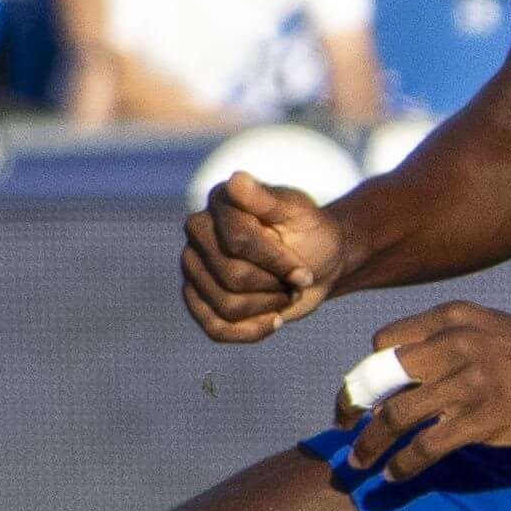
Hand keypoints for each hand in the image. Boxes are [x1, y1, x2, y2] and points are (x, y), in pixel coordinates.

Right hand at [177, 167, 350, 342]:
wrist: (317, 264)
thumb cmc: (311, 234)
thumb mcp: (300, 213)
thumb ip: (267, 199)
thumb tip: (237, 179)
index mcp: (220, 203)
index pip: (238, 242)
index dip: (276, 261)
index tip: (303, 270)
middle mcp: (198, 232)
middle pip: (231, 277)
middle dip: (274, 285)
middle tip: (295, 280)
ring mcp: (194, 267)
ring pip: (225, 306)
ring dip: (267, 307)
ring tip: (282, 294)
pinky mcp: (198, 298)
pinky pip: (216, 329)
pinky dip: (251, 331)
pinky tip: (272, 320)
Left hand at [334, 299, 510, 476]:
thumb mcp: (486, 328)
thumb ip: (446, 341)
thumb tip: (403, 370)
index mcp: (449, 320)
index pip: (383, 342)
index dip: (366, 371)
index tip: (360, 395)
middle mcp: (451, 346)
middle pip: (378, 377)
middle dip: (352, 406)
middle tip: (343, 429)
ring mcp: (467, 383)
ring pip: (396, 415)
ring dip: (370, 444)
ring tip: (359, 463)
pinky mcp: (483, 419)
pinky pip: (426, 446)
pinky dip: (403, 465)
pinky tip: (395, 476)